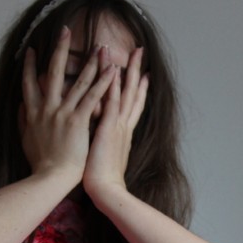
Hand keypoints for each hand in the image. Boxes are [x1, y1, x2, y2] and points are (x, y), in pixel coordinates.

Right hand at [20, 27, 116, 182]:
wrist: (49, 179)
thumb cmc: (40, 164)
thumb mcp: (25, 139)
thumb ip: (22, 120)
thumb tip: (20, 106)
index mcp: (33, 113)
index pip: (29, 83)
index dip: (30, 65)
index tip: (31, 50)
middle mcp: (47, 108)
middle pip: (54, 72)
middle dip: (60, 49)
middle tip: (65, 30)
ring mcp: (62, 113)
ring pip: (78, 81)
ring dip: (90, 62)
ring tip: (100, 46)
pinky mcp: (77, 121)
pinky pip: (92, 97)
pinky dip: (103, 82)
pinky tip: (112, 70)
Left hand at [83, 46, 147, 199]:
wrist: (107, 191)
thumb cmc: (103, 179)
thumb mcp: (106, 154)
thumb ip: (105, 140)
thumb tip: (100, 134)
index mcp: (122, 132)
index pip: (132, 105)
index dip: (137, 87)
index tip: (142, 72)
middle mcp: (124, 125)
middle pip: (133, 93)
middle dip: (136, 71)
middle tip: (140, 51)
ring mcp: (118, 125)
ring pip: (123, 92)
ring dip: (126, 70)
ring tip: (129, 52)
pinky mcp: (109, 128)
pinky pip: (111, 102)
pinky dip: (112, 86)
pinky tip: (114, 70)